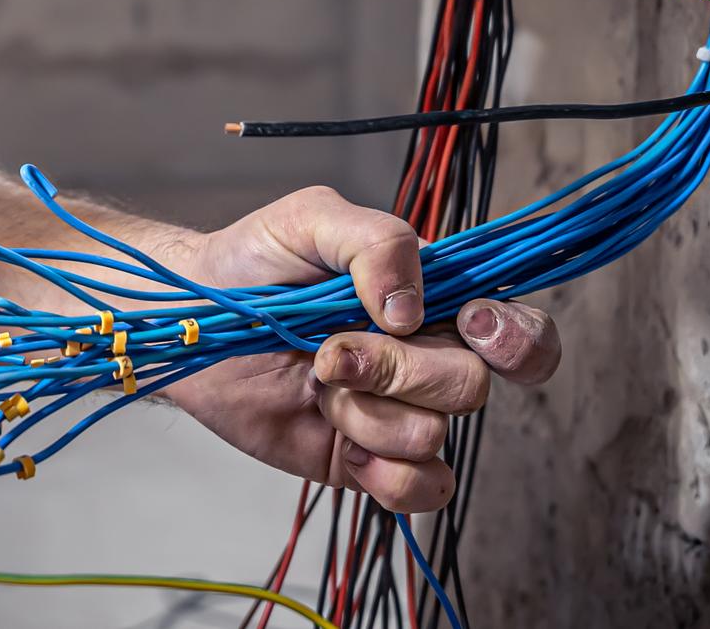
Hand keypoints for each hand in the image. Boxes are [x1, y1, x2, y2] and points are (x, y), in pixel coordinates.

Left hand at [156, 187, 561, 512]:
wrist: (191, 321)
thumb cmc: (255, 261)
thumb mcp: (313, 217)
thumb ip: (377, 240)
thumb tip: (411, 308)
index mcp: (433, 297)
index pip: (518, 329)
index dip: (515, 337)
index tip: (467, 322)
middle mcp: (428, 357)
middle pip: (471, 385)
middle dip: (398, 370)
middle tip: (331, 352)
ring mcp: (399, 412)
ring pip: (431, 435)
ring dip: (366, 412)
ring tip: (318, 383)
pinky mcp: (370, 462)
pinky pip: (420, 490)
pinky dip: (384, 473)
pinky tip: (341, 441)